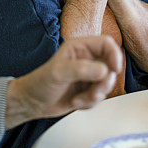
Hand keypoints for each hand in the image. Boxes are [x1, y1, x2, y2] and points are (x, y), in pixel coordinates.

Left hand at [4, 36, 121, 128]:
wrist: (33, 103)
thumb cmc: (40, 83)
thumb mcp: (59, 73)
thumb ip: (81, 69)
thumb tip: (104, 71)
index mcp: (80, 47)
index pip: (107, 44)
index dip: (115, 55)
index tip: (114, 70)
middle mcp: (87, 59)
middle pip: (111, 66)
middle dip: (104, 83)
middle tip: (94, 93)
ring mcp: (89, 75)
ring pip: (107, 84)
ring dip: (96, 95)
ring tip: (79, 99)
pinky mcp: (89, 89)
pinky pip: (100, 97)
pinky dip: (90, 103)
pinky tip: (76, 102)